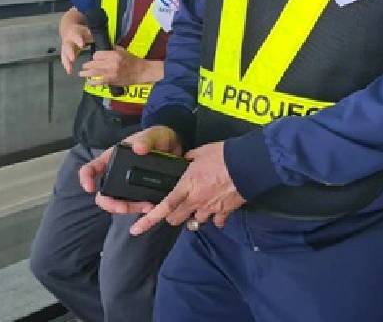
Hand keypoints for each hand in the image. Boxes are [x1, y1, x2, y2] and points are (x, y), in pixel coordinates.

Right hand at [60, 23, 91, 74]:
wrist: (69, 30)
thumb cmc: (80, 31)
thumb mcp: (87, 30)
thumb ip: (92, 35)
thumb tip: (100, 40)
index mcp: (75, 33)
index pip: (76, 36)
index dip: (79, 40)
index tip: (82, 45)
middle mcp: (68, 40)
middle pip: (68, 46)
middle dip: (70, 52)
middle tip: (73, 58)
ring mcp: (65, 47)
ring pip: (64, 54)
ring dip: (67, 62)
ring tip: (70, 69)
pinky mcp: (64, 52)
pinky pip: (64, 59)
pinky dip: (66, 65)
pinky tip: (69, 72)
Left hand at [79, 46, 152, 86]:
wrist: (140, 71)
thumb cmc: (132, 60)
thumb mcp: (123, 51)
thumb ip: (113, 49)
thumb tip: (104, 47)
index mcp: (114, 54)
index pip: (98, 54)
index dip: (95, 56)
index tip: (94, 58)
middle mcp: (111, 63)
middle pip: (95, 63)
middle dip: (88, 65)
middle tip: (83, 66)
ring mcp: (111, 72)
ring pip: (95, 72)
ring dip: (86, 73)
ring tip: (81, 73)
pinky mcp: (112, 80)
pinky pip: (100, 81)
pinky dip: (94, 82)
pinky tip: (89, 83)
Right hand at [80, 127, 183, 214]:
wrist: (174, 147)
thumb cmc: (157, 137)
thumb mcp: (153, 135)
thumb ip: (146, 139)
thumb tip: (138, 148)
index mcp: (112, 159)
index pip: (90, 169)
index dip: (85, 178)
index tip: (90, 188)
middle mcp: (116, 174)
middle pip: (103, 195)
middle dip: (112, 205)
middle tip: (125, 208)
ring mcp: (127, 186)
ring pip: (119, 204)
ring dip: (130, 209)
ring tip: (148, 207)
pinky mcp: (140, 193)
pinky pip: (136, 205)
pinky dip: (141, 209)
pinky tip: (152, 207)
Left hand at [130, 141, 244, 235]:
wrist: (247, 165)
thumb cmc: (222, 156)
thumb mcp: (199, 153)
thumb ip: (188, 161)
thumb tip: (185, 162)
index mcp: (185, 186)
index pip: (163, 207)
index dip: (148, 220)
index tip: (136, 229)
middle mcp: (195, 201)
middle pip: (175, 219)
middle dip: (173, 216)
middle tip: (177, 208)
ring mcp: (209, 209)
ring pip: (195, 223)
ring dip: (194, 217)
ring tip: (200, 207)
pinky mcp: (224, 212)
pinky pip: (217, 222)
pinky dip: (215, 219)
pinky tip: (217, 211)